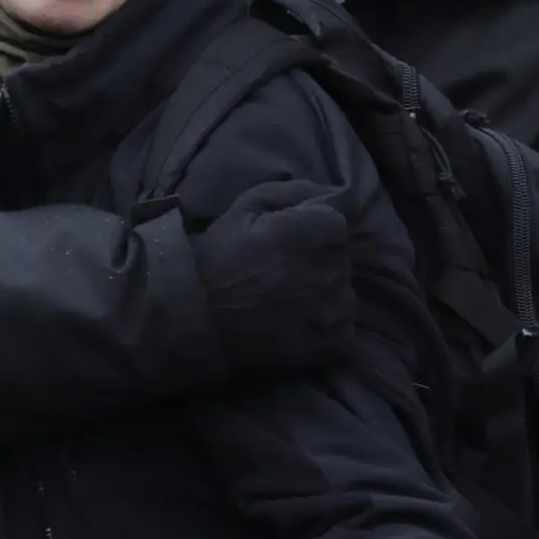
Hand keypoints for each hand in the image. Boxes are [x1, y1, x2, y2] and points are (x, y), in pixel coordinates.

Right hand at [190, 180, 354, 374]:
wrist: (194, 323)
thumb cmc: (216, 261)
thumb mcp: (243, 209)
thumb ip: (289, 193)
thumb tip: (324, 192)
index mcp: (311, 233)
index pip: (335, 225)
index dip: (311, 232)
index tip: (287, 245)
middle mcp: (329, 271)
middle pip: (340, 260)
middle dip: (318, 262)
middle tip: (282, 274)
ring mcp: (334, 312)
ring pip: (342, 296)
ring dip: (323, 296)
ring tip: (288, 304)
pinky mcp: (332, 345)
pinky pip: (344, 332)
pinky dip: (326, 330)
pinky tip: (297, 327)